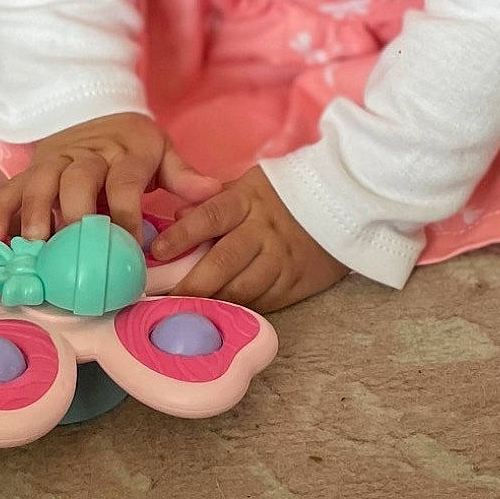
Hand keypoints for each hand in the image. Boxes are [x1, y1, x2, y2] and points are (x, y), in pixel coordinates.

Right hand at [0, 112, 223, 244]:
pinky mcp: (31, 169)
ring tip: (33, 244)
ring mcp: (56, 160)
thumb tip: (214, 192)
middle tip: (76, 246)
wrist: (95, 110)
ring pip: (42, 181)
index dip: (128, 212)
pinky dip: (1, 214)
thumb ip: (184, 176)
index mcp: (126, 151)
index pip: (127, 181)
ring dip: (36, 211)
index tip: (131, 247)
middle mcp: (88, 154)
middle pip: (80, 178)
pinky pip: (11, 189)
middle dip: (78, 212)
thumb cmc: (134, 146)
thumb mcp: (162, 153)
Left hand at [148, 166, 348, 312]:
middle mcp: (263, 231)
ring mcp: (281, 259)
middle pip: (223, 261)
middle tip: (164, 299)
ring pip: (241, 288)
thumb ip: (212, 202)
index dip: (182, 235)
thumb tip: (176, 217)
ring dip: (213, 301)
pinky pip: (262, 301)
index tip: (156, 251)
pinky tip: (222, 312)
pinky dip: (240, 308)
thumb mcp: (248, 186)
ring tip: (188, 312)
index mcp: (248, 201)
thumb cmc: (283, 194)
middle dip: (191, 284)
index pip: (210, 216)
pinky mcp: (295, 282)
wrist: (342, 204)